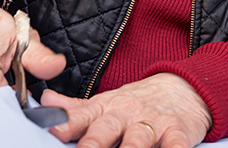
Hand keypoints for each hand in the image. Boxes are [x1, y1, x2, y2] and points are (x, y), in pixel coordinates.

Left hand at [41, 73, 211, 147]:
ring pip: (138, 139)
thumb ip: (76, 109)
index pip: (81, 117)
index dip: (66, 125)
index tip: (53, 132)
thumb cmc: (137, 102)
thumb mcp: (106, 102)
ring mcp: (153, 122)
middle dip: (93, 144)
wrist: (183, 87)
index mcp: (105, 108)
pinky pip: (176, 145)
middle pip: (106, 130)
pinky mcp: (178, 131)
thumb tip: (44, 102)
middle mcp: (126, 114)